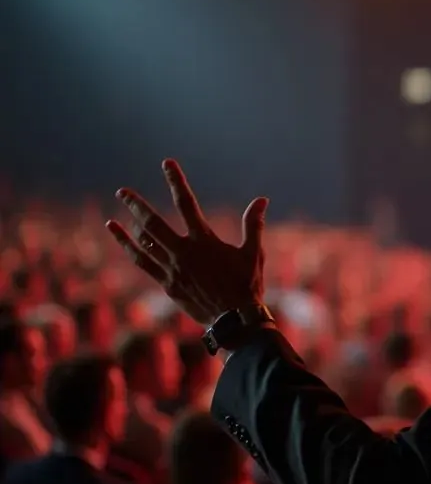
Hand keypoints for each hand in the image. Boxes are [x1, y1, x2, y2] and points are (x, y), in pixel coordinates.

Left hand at [106, 159, 267, 327]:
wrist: (235, 320)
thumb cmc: (247, 285)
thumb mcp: (253, 253)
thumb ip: (253, 224)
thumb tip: (262, 200)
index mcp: (205, 241)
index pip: (187, 203)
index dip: (176, 181)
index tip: (166, 164)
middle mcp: (184, 252)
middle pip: (153, 223)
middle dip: (136, 205)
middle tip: (122, 192)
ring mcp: (172, 269)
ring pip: (144, 243)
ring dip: (129, 226)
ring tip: (117, 214)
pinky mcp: (167, 284)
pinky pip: (143, 263)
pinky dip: (130, 249)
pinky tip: (121, 240)